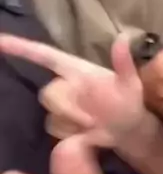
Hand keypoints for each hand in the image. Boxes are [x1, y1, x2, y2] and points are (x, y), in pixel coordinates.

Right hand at [0, 33, 145, 146]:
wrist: (130, 130)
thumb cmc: (129, 101)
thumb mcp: (131, 83)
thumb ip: (123, 63)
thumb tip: (123, 37)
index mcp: (75, 68)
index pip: (44, 54)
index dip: (20, 47)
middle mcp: (64, 84)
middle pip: (48, 94)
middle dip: (70, 108)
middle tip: (94, 118)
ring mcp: (61, 105)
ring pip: (52, 115)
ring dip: (73, 124)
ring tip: (96, 124)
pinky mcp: (60, 124)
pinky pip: (56, 131)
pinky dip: (73, 136)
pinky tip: (89, 134)